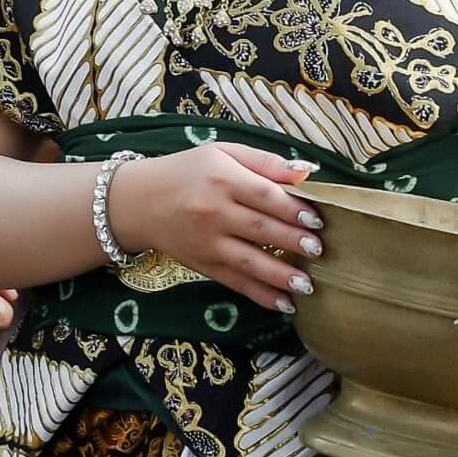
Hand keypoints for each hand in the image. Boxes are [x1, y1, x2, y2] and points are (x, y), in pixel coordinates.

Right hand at [109, 143, 321, 312]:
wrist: (138, 201)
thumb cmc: (187, 172)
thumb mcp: (222, 152)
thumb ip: (265, 162)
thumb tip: (306, 171)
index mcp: (223, 177)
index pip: (265, 195)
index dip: (294, 208)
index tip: (318, 219)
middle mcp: (214, 211)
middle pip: (261, 228)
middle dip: (293, 241)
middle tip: (319, 250)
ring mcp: (207, 242)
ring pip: (249, 261)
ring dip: (280, 275)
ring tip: (307, 285)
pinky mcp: (202, 265)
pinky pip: (235, 282)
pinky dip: (260, 295)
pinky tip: (283, 304)